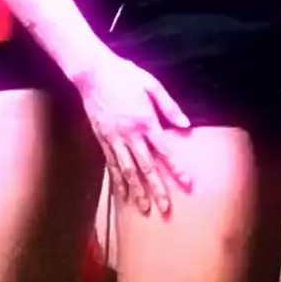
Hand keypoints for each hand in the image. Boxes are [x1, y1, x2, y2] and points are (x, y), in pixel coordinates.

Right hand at [73, 52, 191, 215]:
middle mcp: (131, 134)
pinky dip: (117, 179)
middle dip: (157, 189)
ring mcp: (115, 138)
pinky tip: (122, 193)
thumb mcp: (151, 84)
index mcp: (146, 121)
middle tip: (165, 209)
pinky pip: (111, 163)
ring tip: (144, 208)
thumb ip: (169, 106)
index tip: (188, 184)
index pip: (165, 151)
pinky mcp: (102, 138)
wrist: (93, 72)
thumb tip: (186, 125)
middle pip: (146, 167)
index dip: (177, 169)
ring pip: (127, 170)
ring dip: (137, 190)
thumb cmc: (124, 75)